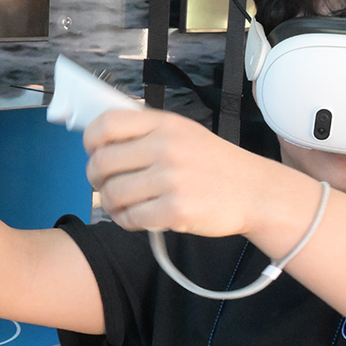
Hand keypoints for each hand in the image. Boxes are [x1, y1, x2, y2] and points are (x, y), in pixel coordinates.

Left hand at [85, 108, 284, 237]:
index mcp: (164, 124)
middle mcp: (166, 148)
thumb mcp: (183, 132)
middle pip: (102, 163)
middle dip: (96, 179)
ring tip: (122, 205)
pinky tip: (137, 218)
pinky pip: (131, 218)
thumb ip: (145, 132)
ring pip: (113, 194)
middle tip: (105, 185)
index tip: (94, 152)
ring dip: (111, 204)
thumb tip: (100, 138)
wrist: (255, 191)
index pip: (106, 124)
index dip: (90, 141)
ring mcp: (171, 180)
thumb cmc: (214, 164)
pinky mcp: (176, 210)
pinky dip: (127, 221)